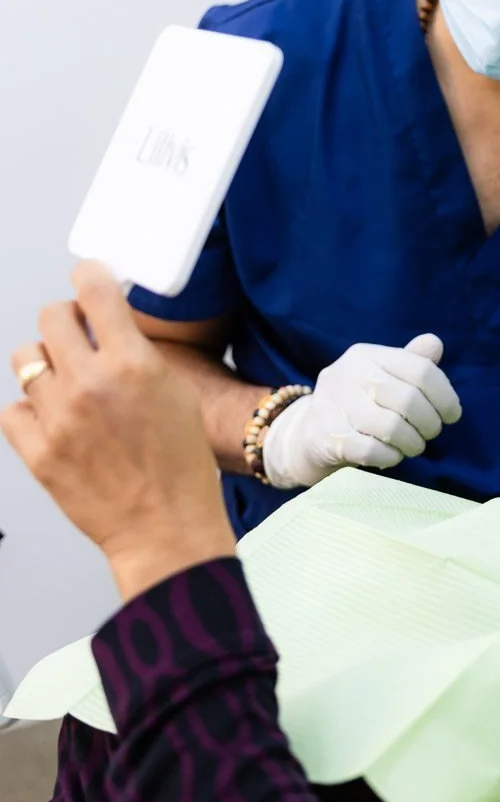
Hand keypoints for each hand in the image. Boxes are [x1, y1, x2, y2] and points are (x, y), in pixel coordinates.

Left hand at [2, 263, 235, 601]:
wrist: (165, 526)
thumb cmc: (180, 466)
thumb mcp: (176, 392)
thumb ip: (137, 355)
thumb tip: (107, 327)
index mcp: (133, 364)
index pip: (95, 290)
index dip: (89, 276)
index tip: (86, 278)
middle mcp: (91, 384)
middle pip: (50, 317)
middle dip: (64, 320)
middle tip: (75, 334)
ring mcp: (59, 418)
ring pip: (25, 359)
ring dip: (44, 364)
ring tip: (64, 384)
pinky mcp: (37, 451)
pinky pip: (13, 408)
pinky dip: (29, 409)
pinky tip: (53, 419)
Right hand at [261, 334, 461, 489]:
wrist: (311, 434)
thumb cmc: (360, 403)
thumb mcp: (384, 377)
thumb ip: (411, 362)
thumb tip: (434, 343)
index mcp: (367, 354)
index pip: (420, 370)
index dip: (445, 395)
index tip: (452, 415)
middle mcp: (347, 373)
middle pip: (408, 399)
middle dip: (429, 423)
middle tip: (431, 433)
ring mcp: (332, 404)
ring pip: (391, 427)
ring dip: (412, 442)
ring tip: (414, 445)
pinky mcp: (325, 435)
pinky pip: (371, 449)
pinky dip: (391, 456)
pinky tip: (394, 455)